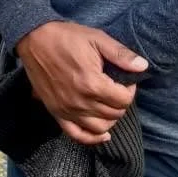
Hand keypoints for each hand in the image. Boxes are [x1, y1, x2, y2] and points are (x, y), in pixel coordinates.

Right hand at [16, 21, 147, 146]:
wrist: (34, 39)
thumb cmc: (66, 37)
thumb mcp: (97, 38)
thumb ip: (121, 54)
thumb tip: (143, 67)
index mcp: (92, 83)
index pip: (124, 100)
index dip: (130, 90)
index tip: (125, 80)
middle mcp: (80, 102)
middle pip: (114, 114)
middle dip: (121, 103)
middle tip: (117, 89)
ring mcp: (67, 110)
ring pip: (99, 128)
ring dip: (110, 119)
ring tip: (109, 105)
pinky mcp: (56, 113)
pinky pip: (76, 135)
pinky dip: (91, 138)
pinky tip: (103, 134)